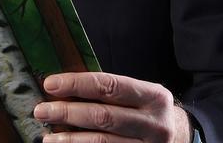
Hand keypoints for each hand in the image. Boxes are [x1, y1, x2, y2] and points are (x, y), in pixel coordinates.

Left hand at [34, 72, 191, 142]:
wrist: (181, 138)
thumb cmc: (149, 111)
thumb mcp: (142, 95)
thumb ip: (112, 91)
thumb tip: (65, 86)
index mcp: (154, 97)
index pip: (110, 86)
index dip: (78, 84)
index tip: (51, 84)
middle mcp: (154, 123)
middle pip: (103, 116)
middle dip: (68, 112)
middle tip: (41, 110)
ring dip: (71, 140)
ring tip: (48, 136)